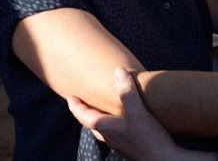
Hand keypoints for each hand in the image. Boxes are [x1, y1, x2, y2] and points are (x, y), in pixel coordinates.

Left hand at [68, 67, 188, 160]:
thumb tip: (118, 71)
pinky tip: (124, 122)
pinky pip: (117, 134)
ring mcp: (121, 144)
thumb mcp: (137, 112)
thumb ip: (127, 92)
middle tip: (83, 103)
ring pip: (104, 130)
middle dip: (86, 113)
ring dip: (100, 119)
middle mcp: (110, 138)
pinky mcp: (132, 147)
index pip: (84, 116)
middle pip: (92, 124)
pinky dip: (114, 125)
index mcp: (106, 128)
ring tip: (102, 110)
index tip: (69, 97)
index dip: (75, 106)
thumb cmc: (148, 139)